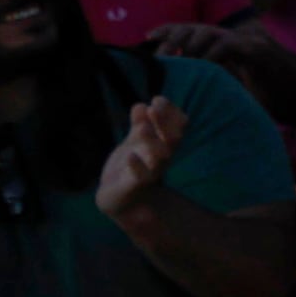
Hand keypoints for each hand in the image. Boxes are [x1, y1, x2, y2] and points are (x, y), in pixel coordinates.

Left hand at [97, 92, 190, 218]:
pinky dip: (138, 167)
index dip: (171, 112)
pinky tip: (130, 156)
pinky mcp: (134, 187)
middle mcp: (161, 158)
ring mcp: (150, 173)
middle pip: (173, 139)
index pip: (177, 126)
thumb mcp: (134, 143)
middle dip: (166, 122)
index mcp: (163, 146)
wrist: (118, 198)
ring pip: (161, 158)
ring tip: (143, 127)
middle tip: (155, 105)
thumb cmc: (129, 168)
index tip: (157, 99)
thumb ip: (138, 125)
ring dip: (154, 141)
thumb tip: (141, 106)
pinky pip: (141, 178)